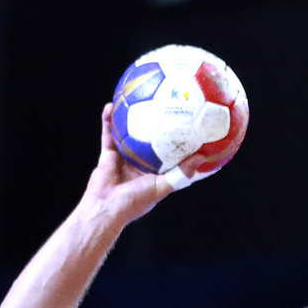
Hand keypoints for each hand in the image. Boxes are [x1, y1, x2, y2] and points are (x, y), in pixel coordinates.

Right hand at [81, 104, 182, 226]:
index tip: (191, 126)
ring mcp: (125, 157)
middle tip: (166, 105)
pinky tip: (112, 105)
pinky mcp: (108, 154)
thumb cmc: (134, 202)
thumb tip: (202, 157)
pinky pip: (109, 133)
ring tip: (137, 98)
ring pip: (129, 133)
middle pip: (151, 139)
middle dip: (158, 123)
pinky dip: (109, 120)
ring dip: (131, 117)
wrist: (105, 209)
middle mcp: (141, 163)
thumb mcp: (162, 187)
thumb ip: (181, 173)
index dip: (180, 142)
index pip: (172, 154)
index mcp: (156, 173)